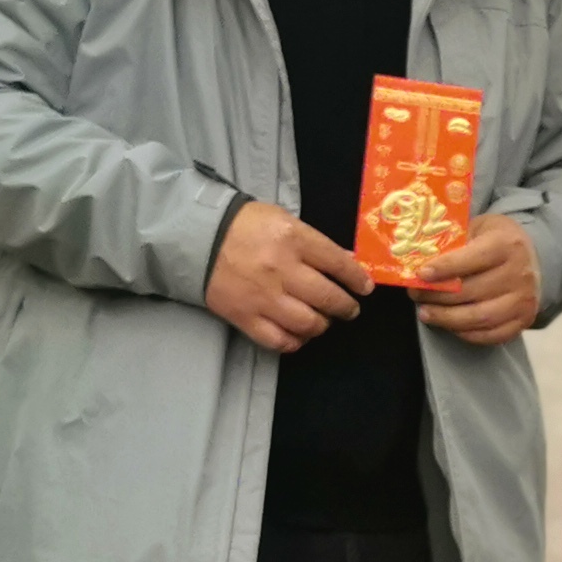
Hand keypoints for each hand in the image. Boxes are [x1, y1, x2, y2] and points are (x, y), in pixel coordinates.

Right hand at [206, 201, 367, 352]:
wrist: (195, 238)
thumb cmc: (245, 226)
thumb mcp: (283, 220)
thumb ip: (315, 242)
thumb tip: (347, 260)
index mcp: (293, 239)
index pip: (338, 263)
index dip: (357, 279)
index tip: (365, 288)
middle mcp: (282, 270)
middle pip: (328, 298)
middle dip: (346, 307)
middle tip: (349, 309)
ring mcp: (263, 297)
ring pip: (308, 324)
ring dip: (323, 325)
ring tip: (323, 320)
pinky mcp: (245, 317)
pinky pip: (279, 340)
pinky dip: (295, 341)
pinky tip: (299, 334)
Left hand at [413, 217, 539, 345]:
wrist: (532, 257)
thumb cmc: (496, 240)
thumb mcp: (478, 228)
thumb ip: (454, 242)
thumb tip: (419, 260)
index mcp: (507, 244)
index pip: (473, 258)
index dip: (444, 268)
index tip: (420, 274)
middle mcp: (520, 273)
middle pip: (471, 291)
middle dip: (437, 296)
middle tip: (415, 295)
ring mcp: (524, 300)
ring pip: (479, 317)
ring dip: (447, 318)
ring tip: (426, 313)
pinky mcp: (524, 320)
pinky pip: (491, 335)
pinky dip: (466, 333)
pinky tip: (449, 325)